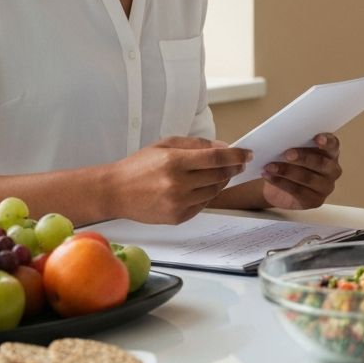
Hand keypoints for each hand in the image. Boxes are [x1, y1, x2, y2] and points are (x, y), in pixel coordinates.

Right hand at [114, 136, 250, 223]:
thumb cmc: (139, 165)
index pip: (216, 159)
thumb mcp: (166, 144)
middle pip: (219, 176)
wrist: (115, 191)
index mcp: (175, 162)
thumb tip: (224, 147)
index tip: (248, 153)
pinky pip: (203, 204)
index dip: (236, 156)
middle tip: (238, 163)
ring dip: (221, 181)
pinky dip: (207, 195)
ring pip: (214, 191)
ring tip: (216, 173)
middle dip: (233, 168)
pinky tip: (200, 187)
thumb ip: (196, 144)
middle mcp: (178, 184)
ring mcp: (178, 203)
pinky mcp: (177, 217)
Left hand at [260, 133, 341, 209]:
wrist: (278, 184)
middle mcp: (332, 169)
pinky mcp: (315, 201)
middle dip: (303, 157)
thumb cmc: (288, 161)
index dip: (327, 141)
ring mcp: (325, 187)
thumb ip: (292, 142)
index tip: (317, 138)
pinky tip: (270, 176)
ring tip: (271, 166)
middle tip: (287, 154)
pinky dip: (282, 183)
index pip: (333, 145)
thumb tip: (279, 137)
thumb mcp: (291, 148)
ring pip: (309, 178)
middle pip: (321, 162)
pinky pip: (298, 191)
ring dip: (287, 171)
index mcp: (330, 152)